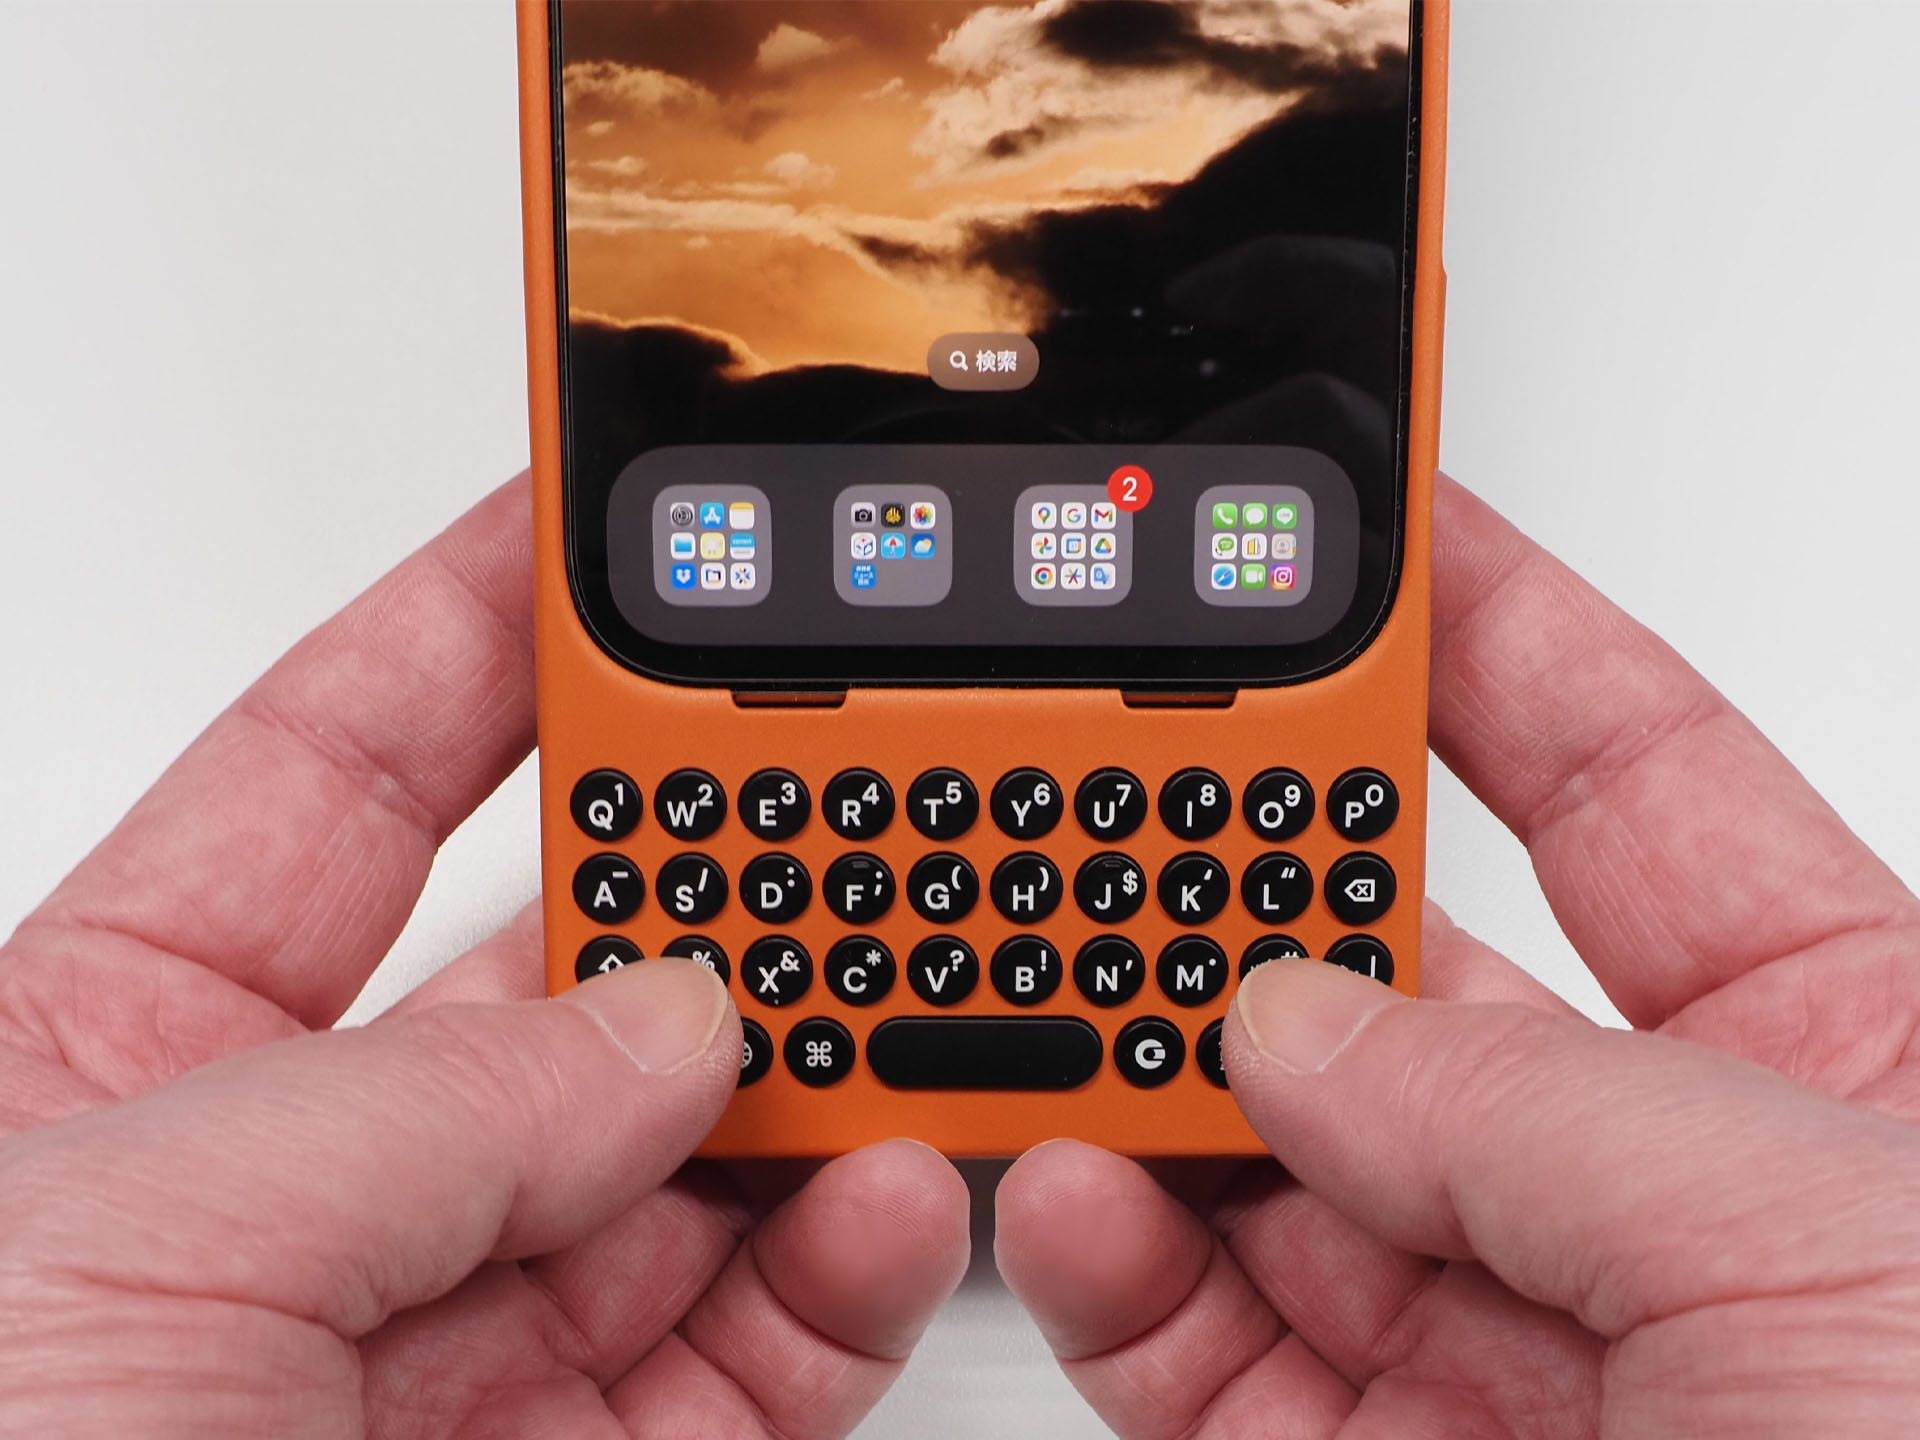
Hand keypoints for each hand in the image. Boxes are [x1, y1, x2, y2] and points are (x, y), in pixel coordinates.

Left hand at [0, 478, 969, 1437]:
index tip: (608, 525)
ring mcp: (448, 1355)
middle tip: (840, 777)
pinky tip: (886, 1195)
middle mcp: (301, 1206)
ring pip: (694, 1163)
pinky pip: (761, 1355)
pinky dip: (854, 1267)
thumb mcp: (128, 1234)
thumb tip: (668, 1021)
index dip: (474, 635)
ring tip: (905, 996)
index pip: (333, 781)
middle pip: (560, 966)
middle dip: (709, 870)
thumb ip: (423, 1104)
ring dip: (821, 1073)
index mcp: (113, 1070)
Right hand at [997, 475, 1919, 1437]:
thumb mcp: (1845, 1260)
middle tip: (1126, 779)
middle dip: (1262, 871)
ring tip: (1054, 998)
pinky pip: (1214, 1347)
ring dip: (1153, 1073)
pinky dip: (1121, 1265)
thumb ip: (1551, 1115)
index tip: (1355, 531)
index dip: (1492, 634)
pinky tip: (1083, 1191)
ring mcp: (1525, 1363)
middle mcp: (1673, 1209)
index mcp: (1857, 1075)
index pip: (1635, 779)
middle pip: (1411, 967)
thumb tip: (1307, 1024)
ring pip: (1281, 1161)